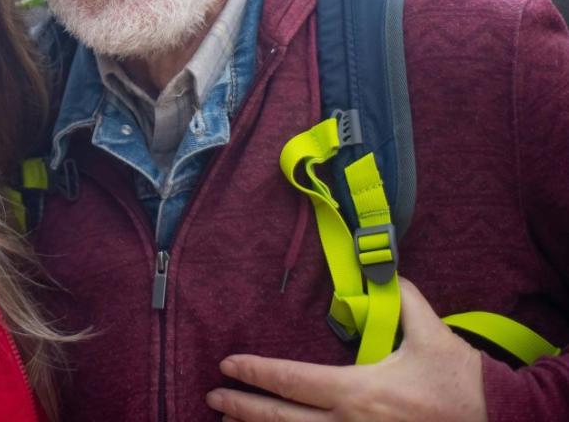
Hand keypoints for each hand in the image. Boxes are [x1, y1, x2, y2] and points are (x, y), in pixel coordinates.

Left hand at [205, 278, 486, 420]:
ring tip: (228, 421)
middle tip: (213, 396)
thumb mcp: (431, 333)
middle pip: (281, 421)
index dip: (255, 373)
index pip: (291, 381)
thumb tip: (384, 268)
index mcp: (359, 392)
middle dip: (241, 408)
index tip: (227, 364)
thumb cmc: (461, 383)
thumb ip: (403, 298)